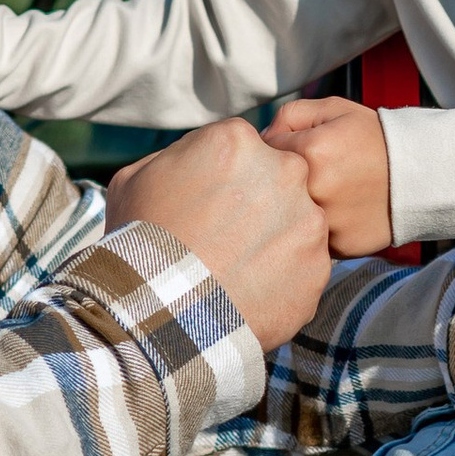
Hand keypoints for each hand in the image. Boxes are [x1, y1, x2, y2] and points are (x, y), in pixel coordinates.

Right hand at [106, 120, 333, 352]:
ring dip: (275, 241)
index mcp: (237, 141)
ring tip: (237, 268)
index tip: (211, 203)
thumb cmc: (140, 242)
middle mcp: (284, 171)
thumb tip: (193, 159)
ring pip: (297, 223)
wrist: (158, 313)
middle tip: (226, 237)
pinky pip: (305, 267)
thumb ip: (177, 157)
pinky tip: (250, 290)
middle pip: (279, 179)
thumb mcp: (135, 179)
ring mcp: (308, 221)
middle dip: (259, 203)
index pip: (244, 148)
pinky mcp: (319, 267)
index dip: (226, 177)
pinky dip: (284, 279)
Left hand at [265, 95, 395, 255]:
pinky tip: (337, 214)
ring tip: (324, 194)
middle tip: (309, 174)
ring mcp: (327, 222)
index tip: (293, 152)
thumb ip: (290, 115)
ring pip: (288, 217)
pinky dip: (317, 228)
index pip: (263, 152)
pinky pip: (310, 238)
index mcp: (311, 151)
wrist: (422, 175)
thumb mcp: (334, 110)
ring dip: (294, 208)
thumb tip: (261, 139)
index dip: (275, 150)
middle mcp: (315, 190)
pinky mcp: (339, 245)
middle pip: (270, 188)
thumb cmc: (374, 138)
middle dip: (279, 181)